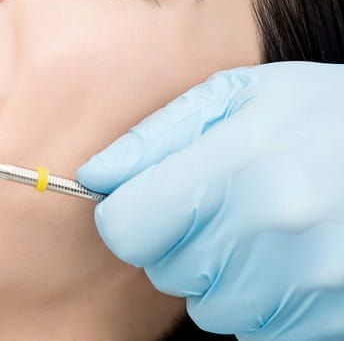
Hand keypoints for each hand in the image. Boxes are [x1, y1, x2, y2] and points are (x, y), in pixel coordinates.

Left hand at [77, 63, 343, 339]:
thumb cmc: (320, 113)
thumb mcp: (238, 96)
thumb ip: (157, 136)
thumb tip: (93, 177)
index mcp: (240, 163)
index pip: (126, 227)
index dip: (127, 214)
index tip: (147, 200)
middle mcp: (276, 226)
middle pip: (163, 270)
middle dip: (176, 241)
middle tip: (221, 205)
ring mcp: (311, 278)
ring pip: (208, 308)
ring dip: (219, 277)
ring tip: (258, 230)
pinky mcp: (334, 315)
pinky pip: (257, 332)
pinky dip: (261, 304)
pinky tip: (286, 259)